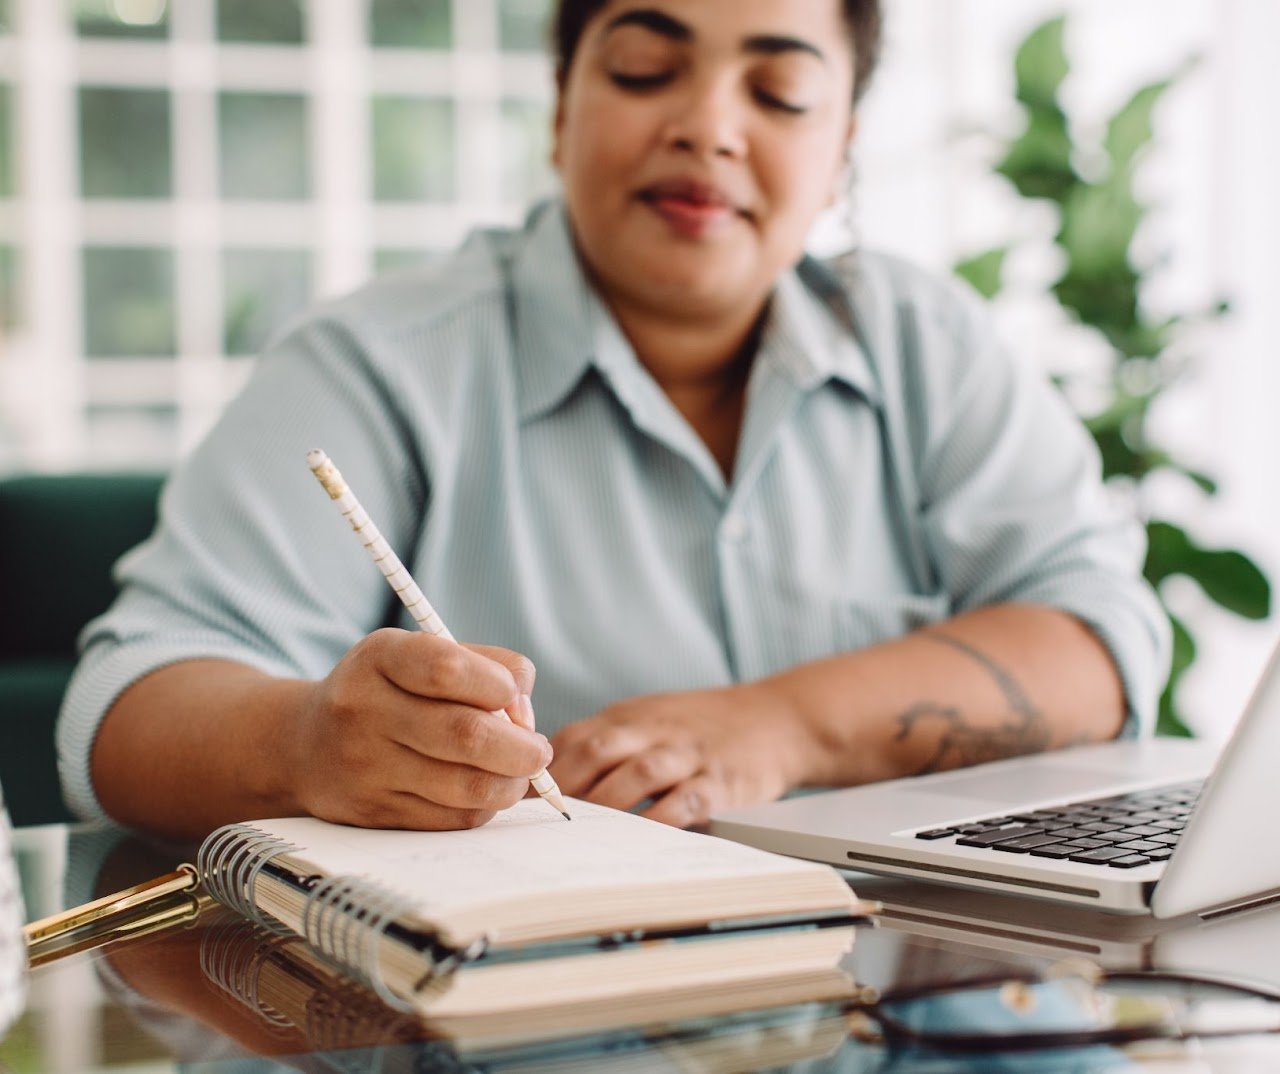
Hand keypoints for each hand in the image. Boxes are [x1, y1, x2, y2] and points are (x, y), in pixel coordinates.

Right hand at [291, 628, 551, 829]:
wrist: (304, 744)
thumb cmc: (387, 691)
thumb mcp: (419, 654)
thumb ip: (483, 666)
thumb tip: (526, 710)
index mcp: (378, 658)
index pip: (447, 669)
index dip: (498, 685)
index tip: (515, 696)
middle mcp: (363, 711)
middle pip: (465, 735)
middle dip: (521, 748)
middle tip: (539, 751)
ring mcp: (365, 767)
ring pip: (465, 786)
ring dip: (511, 783)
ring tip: (520, 773)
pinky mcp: (373, 812)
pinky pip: (451, 818)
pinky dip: (484, 807)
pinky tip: (485, 790)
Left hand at [547, 683, 817, 827]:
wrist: (778, 717)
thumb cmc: (701, 726)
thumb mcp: (648, 718)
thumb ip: (602, 743)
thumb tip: (542, 783)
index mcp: (629, 717)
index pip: (574, 737)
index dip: (541, 769)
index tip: (513, 799)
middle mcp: (654, 730)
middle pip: (598, 750)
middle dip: (562, 786)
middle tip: (534, 823)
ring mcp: (689, 753)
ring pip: (638, 773)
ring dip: (604, 804)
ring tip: (576, 836)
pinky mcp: (722, 778)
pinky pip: (688, 798)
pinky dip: (662, 818)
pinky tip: (640, 841)